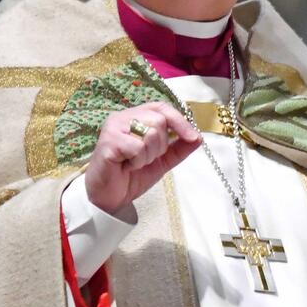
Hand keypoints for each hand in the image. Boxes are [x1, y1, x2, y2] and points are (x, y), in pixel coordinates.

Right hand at [85, 102, 201, 214]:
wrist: (108, 198)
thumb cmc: (131, 177)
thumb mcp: (161, 161)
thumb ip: (178, 148)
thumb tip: (198, 137)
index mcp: (134, 116)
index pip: (162, 107)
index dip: (180, 121)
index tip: (192, 137)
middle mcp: (123, 117)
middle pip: (159, 120)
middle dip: (161, 145)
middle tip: (146, 158)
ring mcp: (113, 127)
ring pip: (151, 133)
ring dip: (149, 155)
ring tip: (134, 163)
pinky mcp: (108, 141)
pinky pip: (138, 147)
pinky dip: (138, 161)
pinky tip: (127, 166)